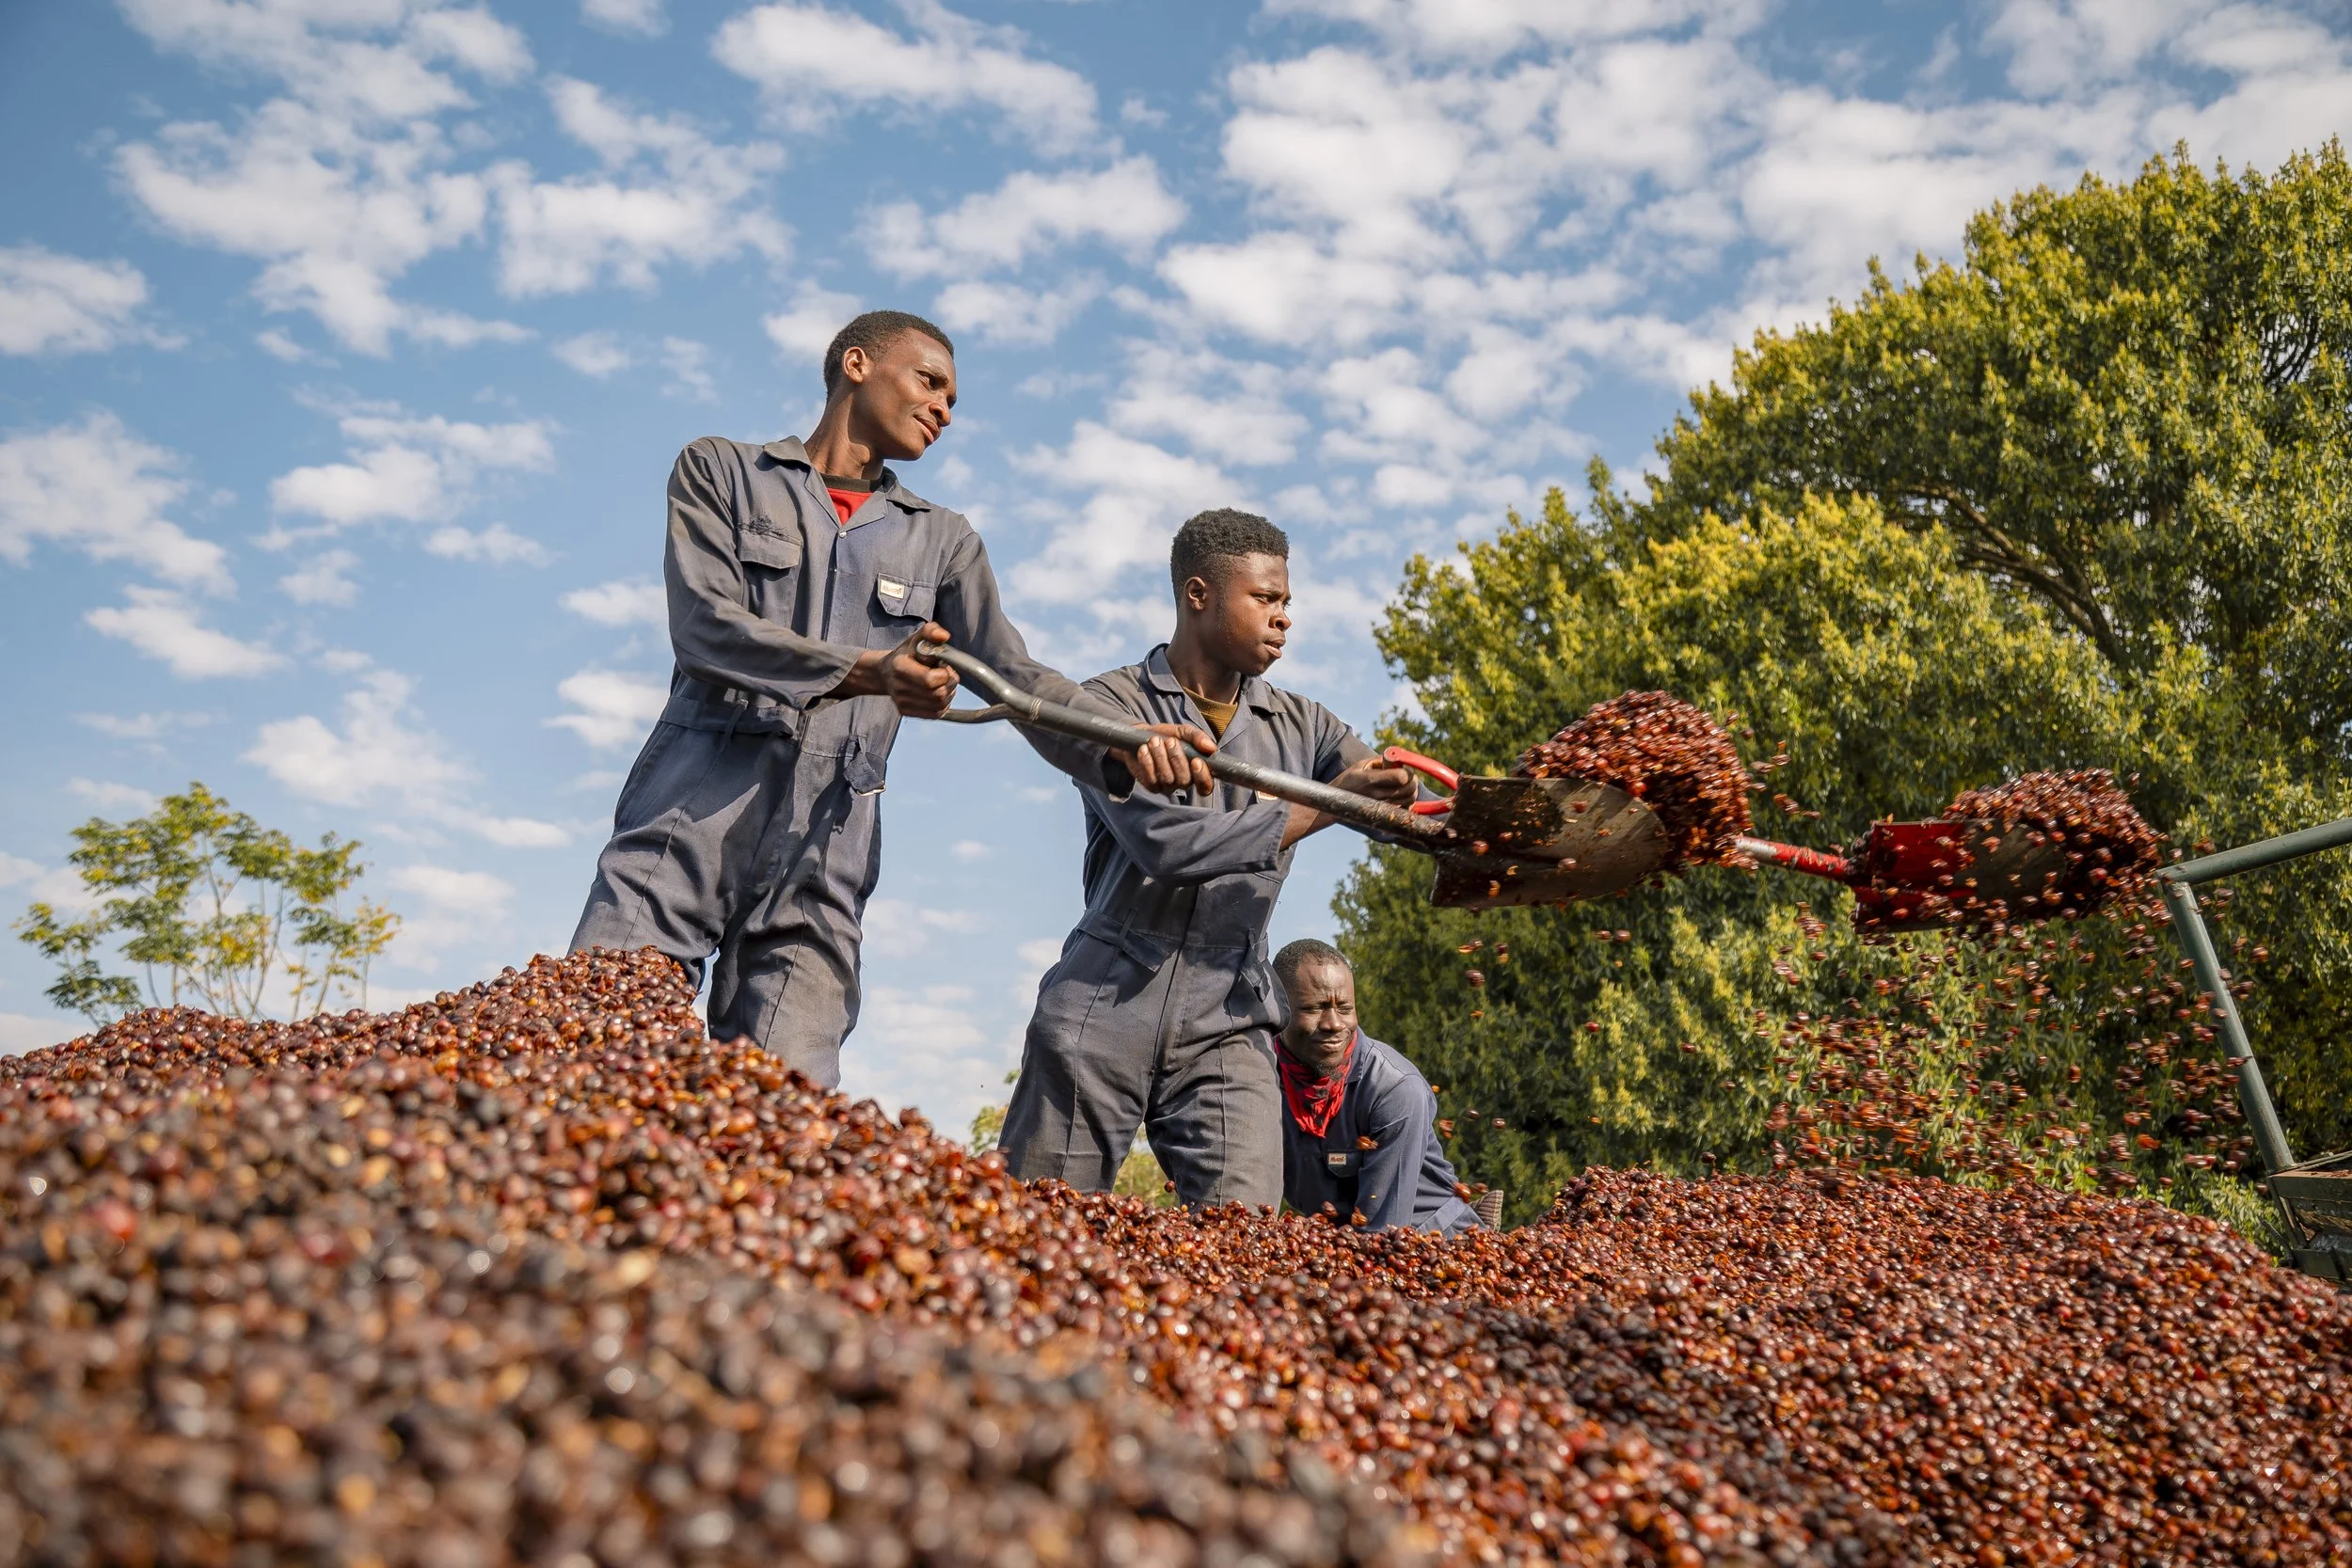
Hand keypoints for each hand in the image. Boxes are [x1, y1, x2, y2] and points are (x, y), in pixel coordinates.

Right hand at [831, 622, 956, 716]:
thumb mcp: (917, 638)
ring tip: (941, 682)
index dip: (944, 673)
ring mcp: (901, 702)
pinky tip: (937, 692)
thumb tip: (944, 636)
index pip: (931, 680)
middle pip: (938, 694)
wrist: (885, 672)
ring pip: (940, 705)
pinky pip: (936, 714)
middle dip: (949, 683)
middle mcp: (899, 687)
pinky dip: (943, 704)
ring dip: (948, 693)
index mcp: (900, 667)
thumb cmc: (906, 654)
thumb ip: (931, 632)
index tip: (942, 666)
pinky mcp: (906, 712)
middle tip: (945, 674)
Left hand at [1116, 723, 1214, 794]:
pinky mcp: (1151, 786)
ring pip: (1167, 779)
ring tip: (1154, 741)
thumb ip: (1199, 738)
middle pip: (1184, 781)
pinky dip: (1147, 763)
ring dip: (1161, 757)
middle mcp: (1183, 782)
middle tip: (1170, 741)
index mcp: (1196, 772)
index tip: (1197, 761)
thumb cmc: (1168, 735)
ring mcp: (1166, 786)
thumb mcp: (1185, 732)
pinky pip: (1151, 780)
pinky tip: (1144, 750)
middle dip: (1177, 759)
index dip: (1203, 778)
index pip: (1205, 785)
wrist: (1142, 735)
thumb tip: (1211, 748)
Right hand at [1331, 756, 1415, 804]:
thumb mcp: (1361, 764)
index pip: (1401, 777)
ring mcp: (1380, 807)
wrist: (1336, 803)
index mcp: (1370, 780)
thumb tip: (1400, 759)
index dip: (1407, 772)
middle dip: (1413, 781)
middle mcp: (1376, 795)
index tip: (1404, 769)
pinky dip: (1406, 802)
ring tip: (1404, 786)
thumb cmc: (1350, 779)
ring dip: (1411, 792)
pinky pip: (1404, 810)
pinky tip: (1400, 796)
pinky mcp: (1383, 815)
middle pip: (1409, 790)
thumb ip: (1381, 761)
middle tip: (1408, 777)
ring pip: (1409, 800)